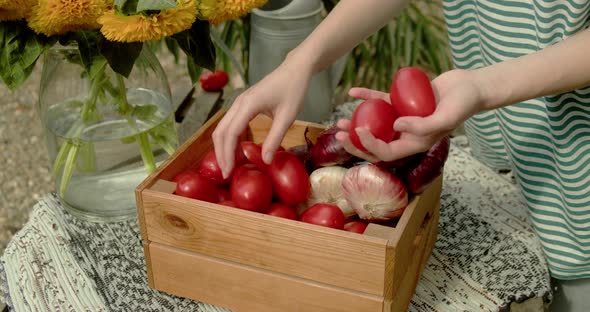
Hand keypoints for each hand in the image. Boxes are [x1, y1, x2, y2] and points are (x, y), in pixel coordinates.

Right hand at [212, 56, 312, 177]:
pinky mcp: (243, 105)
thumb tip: (265, 161)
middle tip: (227, 174)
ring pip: (223, 128)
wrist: (294, 70)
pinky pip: (230, 124)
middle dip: (221, 154)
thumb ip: (275, 139)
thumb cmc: (293, 90)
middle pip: (221, 132)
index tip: (228, 172)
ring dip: (224, 147)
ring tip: (231, 165)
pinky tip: (238, 151)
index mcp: (248, 105)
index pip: (231, 133)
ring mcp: (239, 103)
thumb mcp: (287, 117)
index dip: (228, 154)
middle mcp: (239, 103)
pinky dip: (230, 139)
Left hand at [335, 69, 483, 161]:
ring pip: (375, 125)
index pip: (387, 152)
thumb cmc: (463, 104)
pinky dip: (367, 96)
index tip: (358, 131)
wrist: (471, 87)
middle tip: (340, 134)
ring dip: (357, 124)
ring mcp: (403, 119)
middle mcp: (406, 134)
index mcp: (415, 144)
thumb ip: (423, 126)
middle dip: (356, 144)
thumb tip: (395, 126)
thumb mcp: (446, 117)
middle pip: (376, 144)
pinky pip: (381, 101)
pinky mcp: (402, 102)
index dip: (370, 145)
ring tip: (341, 121)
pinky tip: (353, 92)